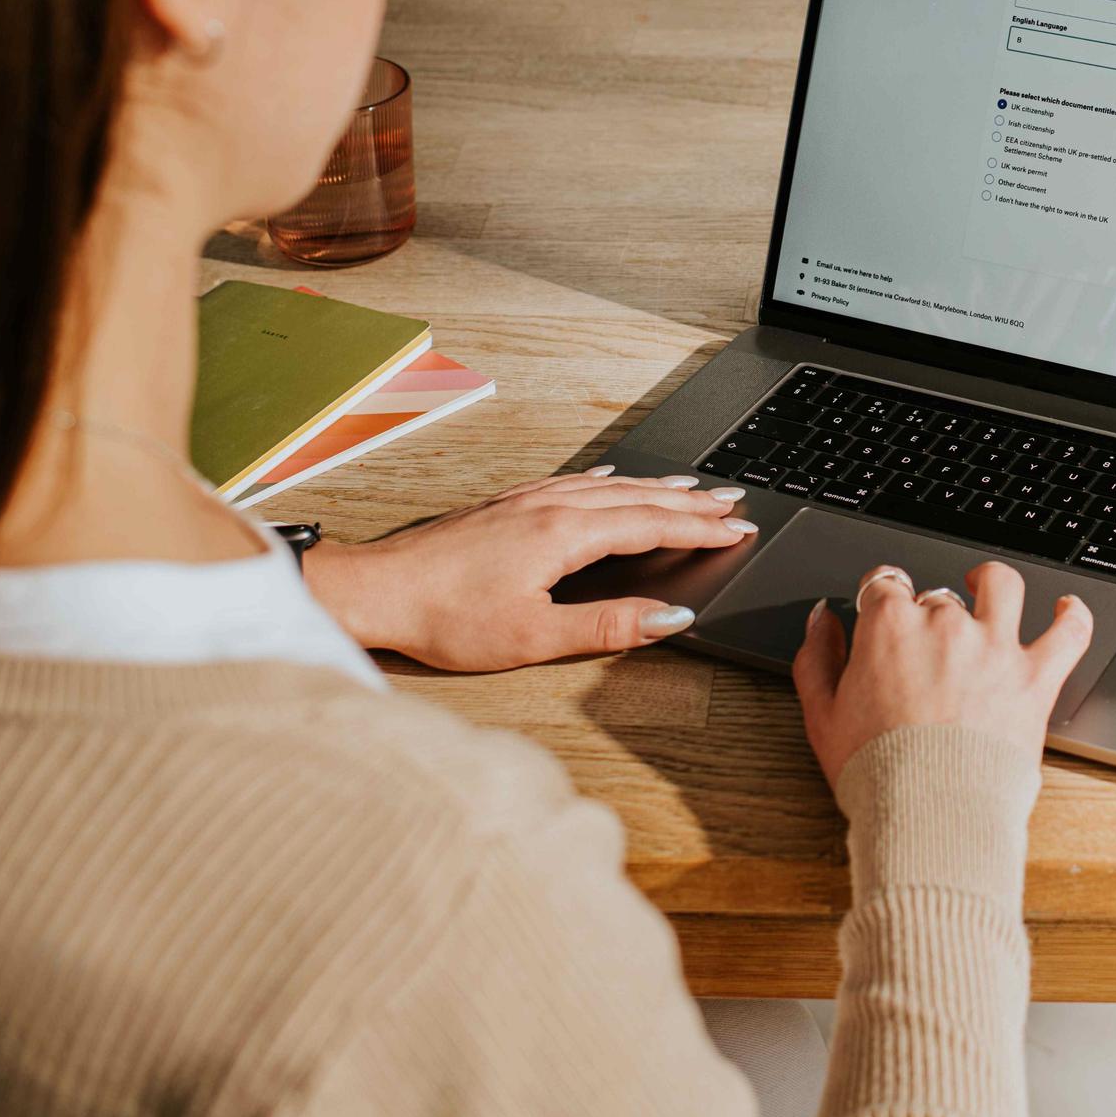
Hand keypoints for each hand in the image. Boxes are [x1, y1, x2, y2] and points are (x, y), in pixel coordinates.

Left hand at [302, 469, 756, 670]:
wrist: (377, 590)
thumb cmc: (444, 617)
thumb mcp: (533, 636)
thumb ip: (608, 626)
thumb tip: (670, 619)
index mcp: (566, 534)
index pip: (654, 525)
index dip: (702, 529)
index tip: (739, 530)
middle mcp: (551, 506)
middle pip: (640, 497)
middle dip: (693, 502)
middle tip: (735, 505)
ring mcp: (527, 500)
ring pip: (611, 486)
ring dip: (658, 487)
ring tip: (694, 489)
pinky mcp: (506, 505)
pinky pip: (576, 482)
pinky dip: (611, 481)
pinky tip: (613, 480)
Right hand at [791, 560, 1091, 789]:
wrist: (930, 812)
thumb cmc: (876, 772)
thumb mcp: (821, 715)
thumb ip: (817, 657)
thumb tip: (821, 619)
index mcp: (890, 627)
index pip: (884, 584)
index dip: (883, 598)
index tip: (884, 612)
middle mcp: (946, 624)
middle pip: (938, 596)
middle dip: (930, 616)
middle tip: (926, 652)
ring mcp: (995, 647)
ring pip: (1002, 586)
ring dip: (992, 582)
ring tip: (986, 588)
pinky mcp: (1036, 677)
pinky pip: (1068, 632)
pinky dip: (1072, 615)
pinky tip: (1066, 609)